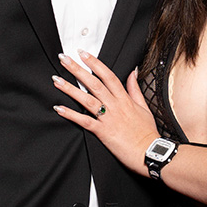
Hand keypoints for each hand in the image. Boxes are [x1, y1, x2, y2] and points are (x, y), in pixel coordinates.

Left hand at [52, 52, 159, 177]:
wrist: (150, 152)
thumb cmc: (147, 132)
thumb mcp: (144, 107)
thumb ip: (135, 89)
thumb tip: (132, 72)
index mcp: (124, 99)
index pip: (108, 76)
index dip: (95, 63)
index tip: (83, 53)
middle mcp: (115, 106)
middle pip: (94, 84)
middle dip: (77, 70)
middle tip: (64, 59)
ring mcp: (108, 118)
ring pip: (87, 100)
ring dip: (70, 89)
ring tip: (56, 80)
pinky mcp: (103, 132)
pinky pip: (85, 121)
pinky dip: (71, 115)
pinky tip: (59, 108)